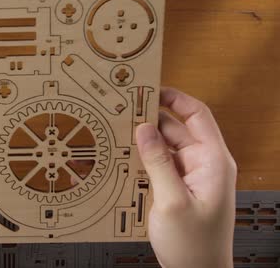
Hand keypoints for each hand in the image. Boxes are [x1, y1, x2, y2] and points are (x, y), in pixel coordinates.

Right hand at [136, 88, 235, 267]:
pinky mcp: (180, 188)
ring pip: (167, 147)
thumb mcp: (172, 200)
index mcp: (213, 162)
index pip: (197, 116)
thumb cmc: (194, 245)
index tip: (151, 89)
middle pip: (177, 129)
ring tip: (121, 133)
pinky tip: (128, 158)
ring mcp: (192, 176)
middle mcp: (205, 164)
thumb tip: (145, 128)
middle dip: (152, 119)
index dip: (176, 99)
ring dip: (146, 141)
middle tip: (124, 111)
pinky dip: (146, 158)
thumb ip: (158, 161)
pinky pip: (162, 164)